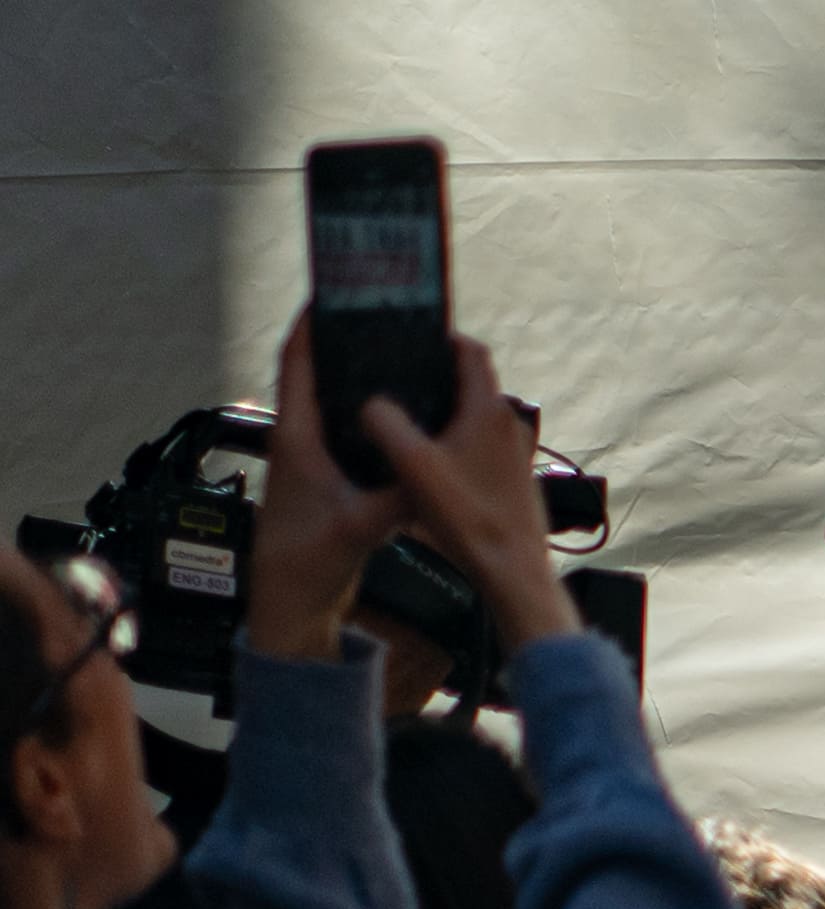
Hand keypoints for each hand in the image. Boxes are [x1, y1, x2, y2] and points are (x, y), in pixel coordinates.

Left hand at [243, 318, 409, 667]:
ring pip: (336, 405)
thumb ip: (400, 497)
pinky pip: (352, 437)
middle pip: (318, 375)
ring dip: (358, 382)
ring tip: (395, 363)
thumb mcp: (359, 526)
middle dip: (344, 345)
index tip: (332, 294)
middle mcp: (300, 440)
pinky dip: (373, 422)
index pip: (297, 363)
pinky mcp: (331, 482)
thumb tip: (439, 469)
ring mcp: (314, 461)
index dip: (312, 325)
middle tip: (379, 323)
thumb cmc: (306, 562)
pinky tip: (403, 425)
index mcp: (295, 437)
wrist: (293, 605)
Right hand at [363, 331, 576, 659]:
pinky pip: (480, 446)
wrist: (513, 572)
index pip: (471, 351)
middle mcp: (508, 425)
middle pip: (471, 383)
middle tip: (397, 377)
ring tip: (403, 416)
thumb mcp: (412, 464)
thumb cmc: (468, 518)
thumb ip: (385, 423)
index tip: (413, 337)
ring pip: (474, 417)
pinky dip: (454, 441)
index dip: (443, 338)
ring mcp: (515, 454)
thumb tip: (371, 404)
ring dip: (444, 411)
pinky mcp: (512, 479)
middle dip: (436, 375)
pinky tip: (427, 459)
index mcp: (488, 410)